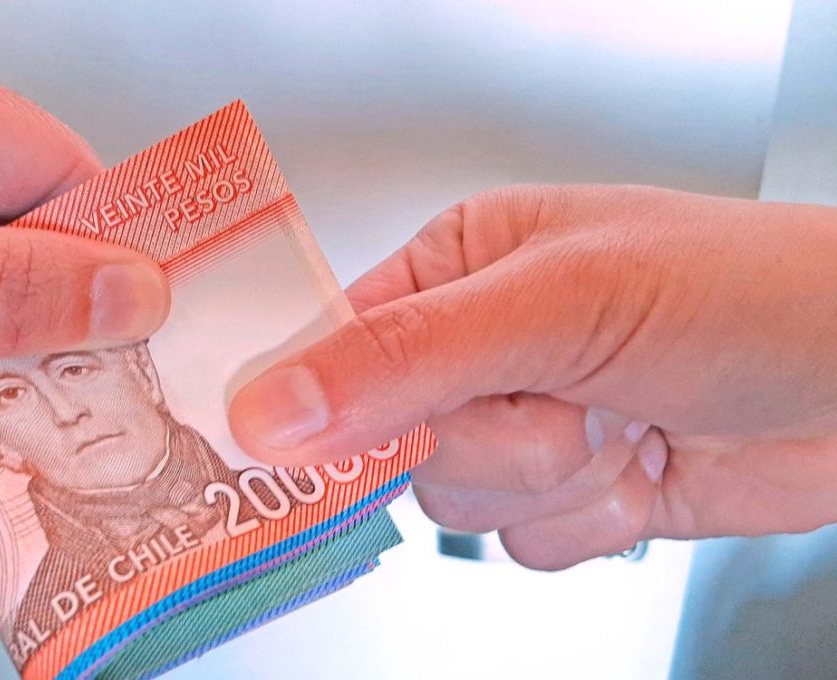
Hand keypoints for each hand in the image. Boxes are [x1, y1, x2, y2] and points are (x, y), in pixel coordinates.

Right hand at [229, 185, 836, 568]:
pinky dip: (587, 521)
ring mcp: (524, 424)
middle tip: (561, 397)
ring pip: (456, 503)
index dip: (320, 399)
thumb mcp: (559, 302)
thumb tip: (269, 406)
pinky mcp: (569, 491)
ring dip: (547, 481)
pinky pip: (522, 543)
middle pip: (392, 440)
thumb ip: (406, 355)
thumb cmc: (738, 292)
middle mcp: (478, 347)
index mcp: (456, 266)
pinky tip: (641, 466)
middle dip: (487, 441)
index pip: (335, 341)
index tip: (305, 446)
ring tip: (619, 419)